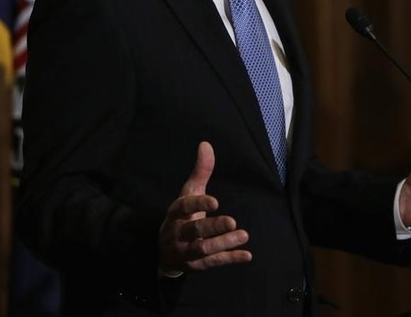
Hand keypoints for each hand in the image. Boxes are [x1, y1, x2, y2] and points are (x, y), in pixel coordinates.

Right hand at [158, 141, 251, 272]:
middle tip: (232, 221)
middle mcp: (178, 233)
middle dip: (213, 227)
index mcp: (176, 213)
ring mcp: (185, 251)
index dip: (199, 204)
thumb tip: (206, 144)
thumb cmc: (182, 215)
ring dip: (223, 243)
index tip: (216, 201)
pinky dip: (229, 259)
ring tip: (244, 235)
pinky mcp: (195, 266)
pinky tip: (247, 254)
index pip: (184, 207)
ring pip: (203, 250)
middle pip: (194, 231)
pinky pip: (213, 263)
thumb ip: (200, 171)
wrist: (163, 251)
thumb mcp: (189, 193)